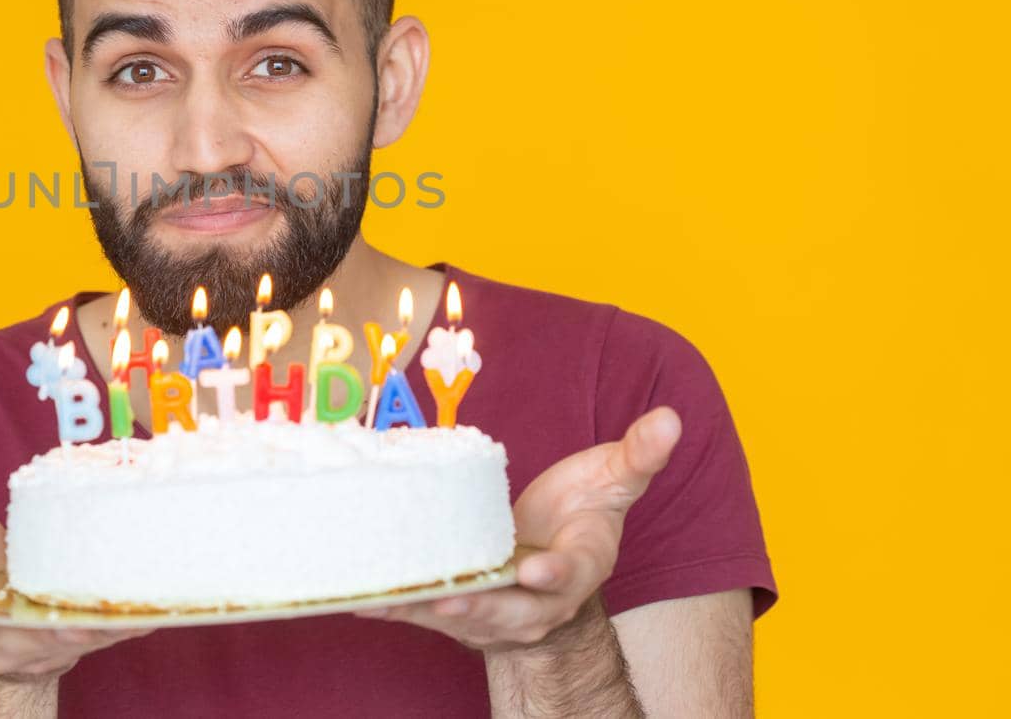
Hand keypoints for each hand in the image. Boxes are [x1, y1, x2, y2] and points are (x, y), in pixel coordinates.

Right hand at [0, 470, 150, 678]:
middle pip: (1, 639)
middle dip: (38, 636)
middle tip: (73, 625)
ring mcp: (5, 647)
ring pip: (44, 648)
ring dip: (81, 638)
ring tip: (115, 623)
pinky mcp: (41, 648)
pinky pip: (73, 646)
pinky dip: (105, 635)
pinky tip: (136, 621)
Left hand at [357, 406, 681, 650]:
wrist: (552, 558)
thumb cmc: (581, 513)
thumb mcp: (611, 479)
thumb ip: (637, 455)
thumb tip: (671, 417)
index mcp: (579, 565)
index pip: (570, 572)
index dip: (554, 573)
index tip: (536, 569)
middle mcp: (540, 600)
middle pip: (514, 610)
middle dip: (484, 607)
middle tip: (454, 600)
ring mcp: (500, 612)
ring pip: (466, 617)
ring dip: (431, 611)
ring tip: (397, 601)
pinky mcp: (463, 611)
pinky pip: (429, 614)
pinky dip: (398, 607)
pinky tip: (363, 598)